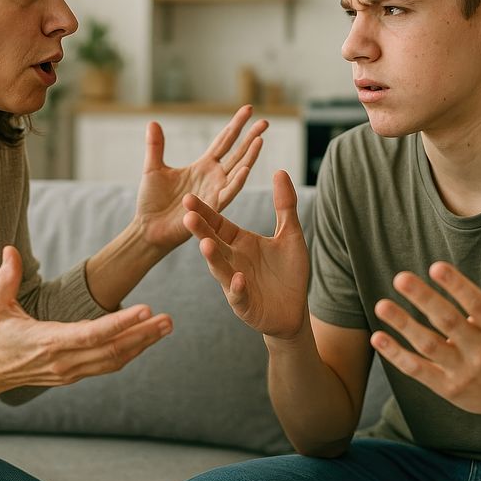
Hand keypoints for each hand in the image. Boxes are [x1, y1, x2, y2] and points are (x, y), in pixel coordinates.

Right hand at [0, 247, 172, 392]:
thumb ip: (6, 277)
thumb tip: (10, 249)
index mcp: (48, 341)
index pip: (92, 333)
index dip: (121, 322)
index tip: (146, 309)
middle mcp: (63, 360)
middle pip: (112, 350)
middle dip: (143, 334)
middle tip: (169, 320)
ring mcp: (69, 371)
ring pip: (113, 360)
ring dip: (142, 344)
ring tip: (165, 327)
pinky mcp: (72, 375)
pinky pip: (106, 365)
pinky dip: (128, 352)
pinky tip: (144, 339)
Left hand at [134, 105, 266, 249]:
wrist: (147, 229)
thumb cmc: (152, 202)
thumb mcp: (153, 168)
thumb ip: (156, 146)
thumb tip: (153, 121)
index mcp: (203, 166)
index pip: (224, 141)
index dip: (236, 125)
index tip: (249, 109)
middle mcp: (213, 177)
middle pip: (237, 152)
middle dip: (251, 136)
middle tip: (266, 121)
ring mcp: (214, 192)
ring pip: (238, 171)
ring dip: (249, 156)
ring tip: (260, 139)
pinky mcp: (212, 207)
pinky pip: (228, 193)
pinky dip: (237, 181)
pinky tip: (246, 168)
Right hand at [183, 170, 309, 339]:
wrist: (294, 310)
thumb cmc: (288, 271)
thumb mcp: (290, 234)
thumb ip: (284, 205)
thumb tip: (280, 171)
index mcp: (239, 242)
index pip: (218, 224)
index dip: (205, 212)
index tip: (188, 197)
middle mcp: (232, 260)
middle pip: (213, 242)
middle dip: (200, 231)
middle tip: (187, 216)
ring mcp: (234, 283)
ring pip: (220, 268)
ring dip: (213, 258)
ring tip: (205, 245)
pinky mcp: (244, 304)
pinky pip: (238, 295)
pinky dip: (237, 288)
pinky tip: (238, 279)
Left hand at [370, 229, 480, 425]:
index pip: (477, 304)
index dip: (456, 286)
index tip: (435, 266)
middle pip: (449, 322)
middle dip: (424, 299)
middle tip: (400, 277)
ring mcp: (465, 372)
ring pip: (430, 346)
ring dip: (404, 326)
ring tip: (381, 305)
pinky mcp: (449, 389)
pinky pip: (418, 370)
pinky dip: (397, 356)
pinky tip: (377, 337)